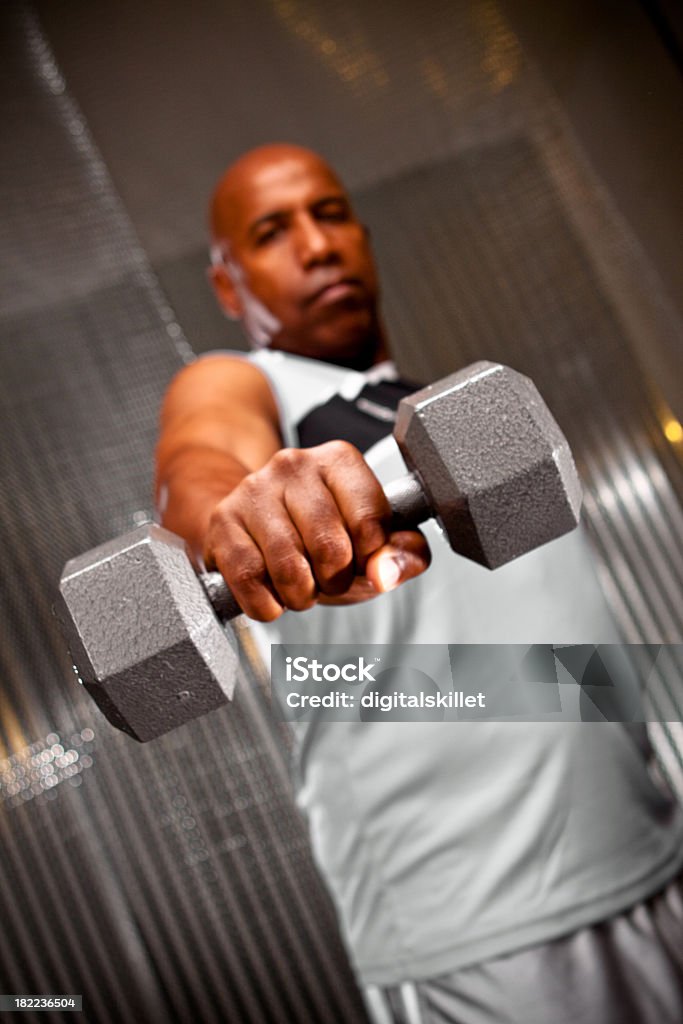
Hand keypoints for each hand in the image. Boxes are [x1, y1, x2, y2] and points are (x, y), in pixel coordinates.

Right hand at [204, 440, 430, 620]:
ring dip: (301, 595)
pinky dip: (266, 604)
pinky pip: (249, 579)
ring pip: (289, 568)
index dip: (369, 558)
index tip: (359, 559)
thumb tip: (384, 572)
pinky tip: (271, 592)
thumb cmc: (321, 535)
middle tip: (327, 577)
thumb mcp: (373, 544)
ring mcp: (253, 489)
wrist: (257, 526)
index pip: (370, 523)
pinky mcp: (223, 520)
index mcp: (340, 460)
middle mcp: (294, 464)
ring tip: (300, 584)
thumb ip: (403, 556)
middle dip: (335, 581)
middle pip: (331, 548)